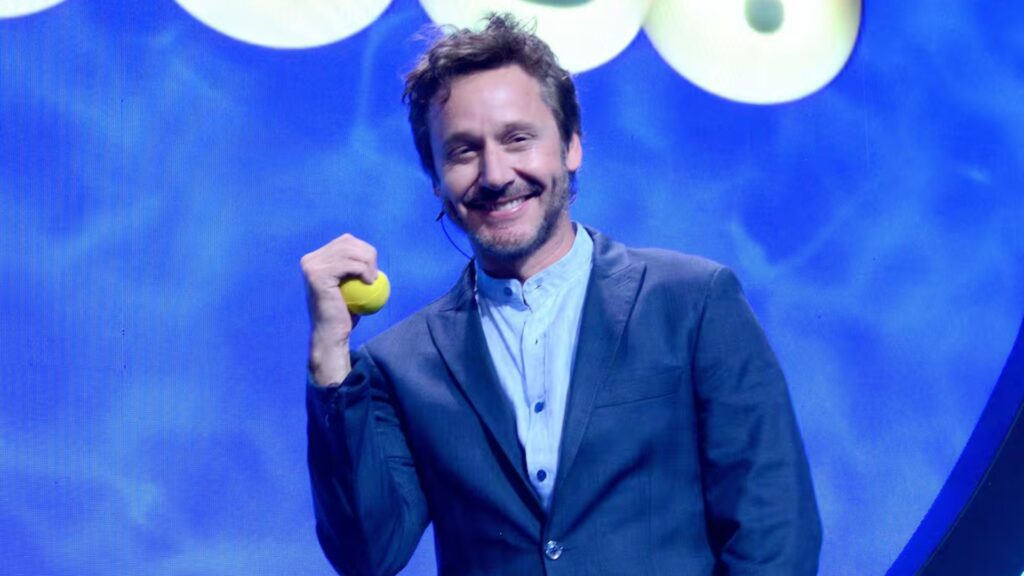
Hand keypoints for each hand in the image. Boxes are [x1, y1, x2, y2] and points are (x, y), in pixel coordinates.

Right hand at [300, 233, 378, 386]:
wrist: (332, 333)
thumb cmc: (345, 312)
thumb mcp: (349, 284)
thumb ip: (352, 265)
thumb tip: (366, 249)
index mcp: (314, 259)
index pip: (345, 241)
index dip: (364, 250)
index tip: (373, 268)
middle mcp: (309, 260)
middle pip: (347, 242)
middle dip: (368, 254)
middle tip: (375, 275)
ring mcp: (311, 267)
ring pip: (350, 251)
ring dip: (368, 262)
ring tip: (373, 279)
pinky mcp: (318, 275)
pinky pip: (349, 264)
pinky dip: (364, 270)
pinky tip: (370, 282)